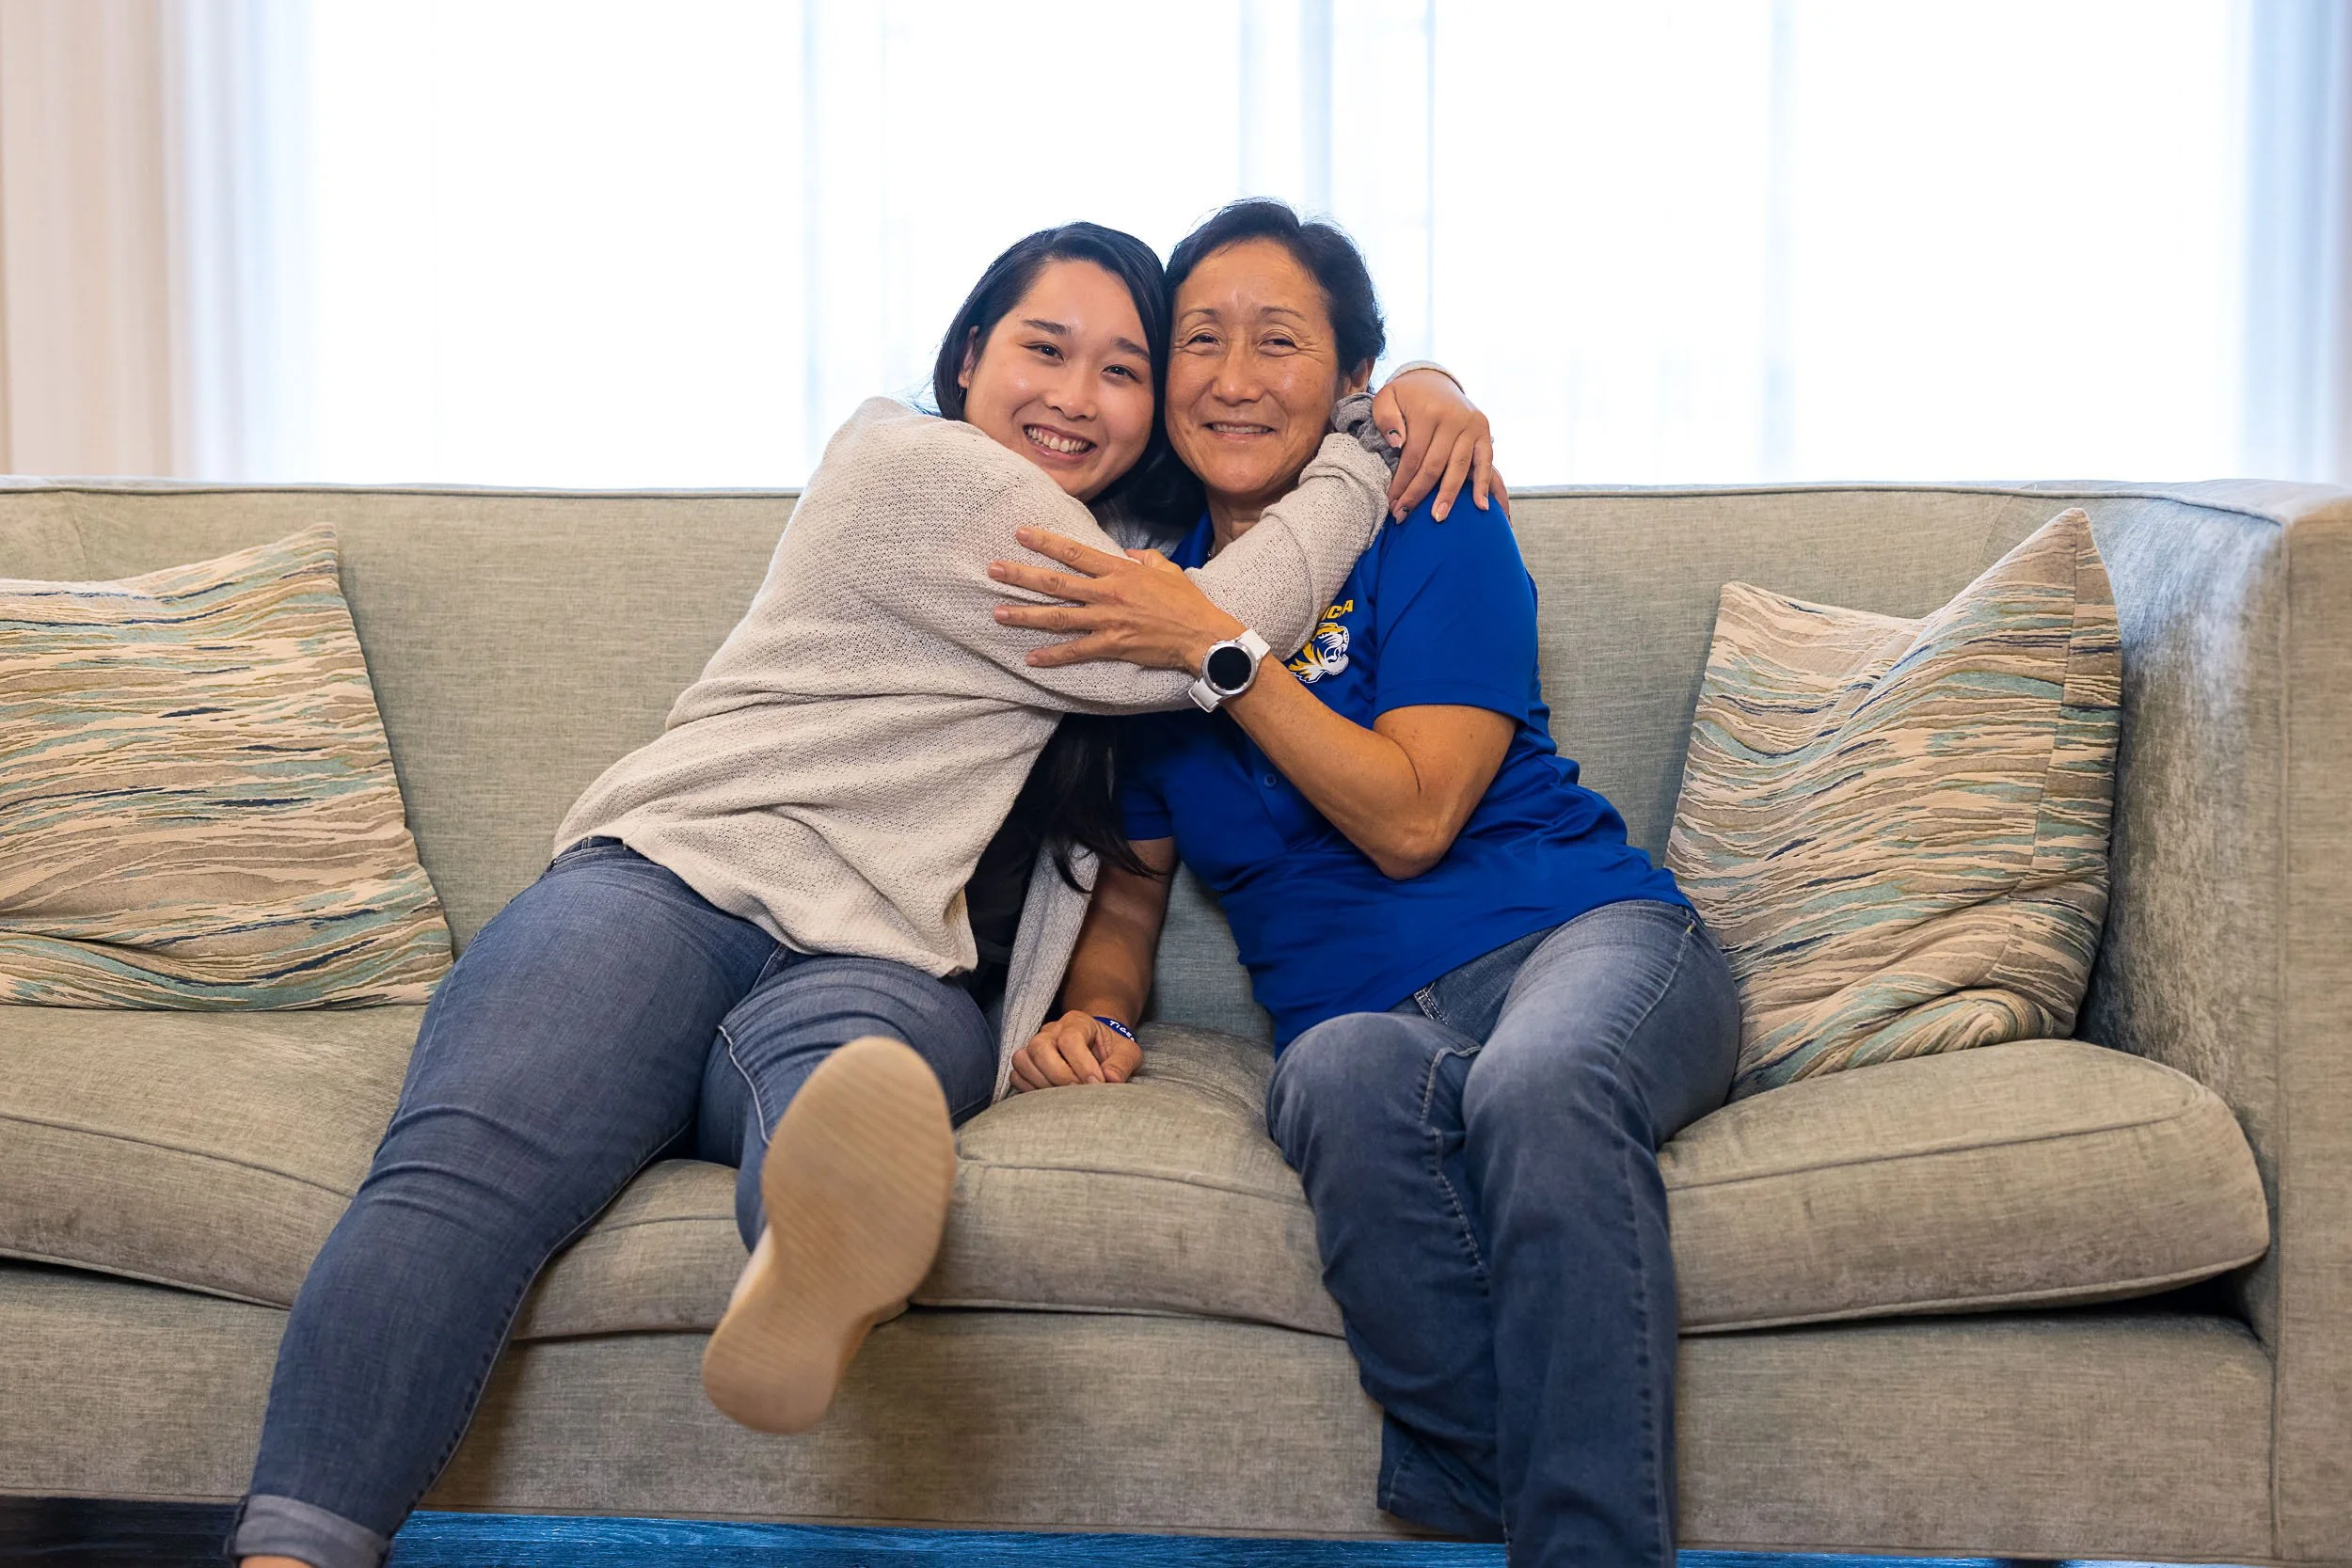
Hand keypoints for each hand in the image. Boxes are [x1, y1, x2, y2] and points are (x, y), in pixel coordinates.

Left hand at [990, 528, 1244, 670]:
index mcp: (1118, 571)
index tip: (1020, 534)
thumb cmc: (1187, 601)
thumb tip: (1128, 554)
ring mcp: (1106, 620)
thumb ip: (1144, 558)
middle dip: (1022, 576)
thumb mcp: (1167, 569)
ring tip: (998, 614)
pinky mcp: (1111, 645)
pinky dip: (1052, 656)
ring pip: (1057, 617)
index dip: (1045, 542)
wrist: (1201, 634)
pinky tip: (1031, 658)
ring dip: (1026, 616)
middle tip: (994, 570)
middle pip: (1055, 582)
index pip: (1074, 552)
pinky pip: (1075, 651)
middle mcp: (1107, 593)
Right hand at [1009, 1010, 1142, 1091]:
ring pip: (1022, 1060)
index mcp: (1077, 1022)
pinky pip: (1016, 1075)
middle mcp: (1051, 1030)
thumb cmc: (1112, 1049)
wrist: (1097, 1046)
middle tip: (1078, 1092)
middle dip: (1059, 1075)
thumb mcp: (1127, 1053)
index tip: (1097, 1083)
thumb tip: (1112, 1080)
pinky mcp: (1027, 1062)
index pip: (1070, 1039)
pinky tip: (1052, 1097)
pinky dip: (1030, 1089)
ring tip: (1065, 1096)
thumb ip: (1122, 1064)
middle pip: (1039, 1048)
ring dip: (1042, 1083)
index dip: (1082, 1064)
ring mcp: (1035, 1045)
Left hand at [1371, 368, 1509, 521]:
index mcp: (1428, 412)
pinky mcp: (1484, 431)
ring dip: (1448, 496)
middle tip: (1404, 515)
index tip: (1391, 503)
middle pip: (1435, 466)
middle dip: (1418, 494)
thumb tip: (1397, 444)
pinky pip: (1485, 461)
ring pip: (1459, 467)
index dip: (1402, 483)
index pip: (1413, 456)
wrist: (1434, 380)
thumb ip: (1386, 418)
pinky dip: (1484, 485)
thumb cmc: (1406, 396)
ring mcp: (1471, 425)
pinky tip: (1481, 506)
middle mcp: (1453, 418)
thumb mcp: (1387, 398)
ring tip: (1438, 518)